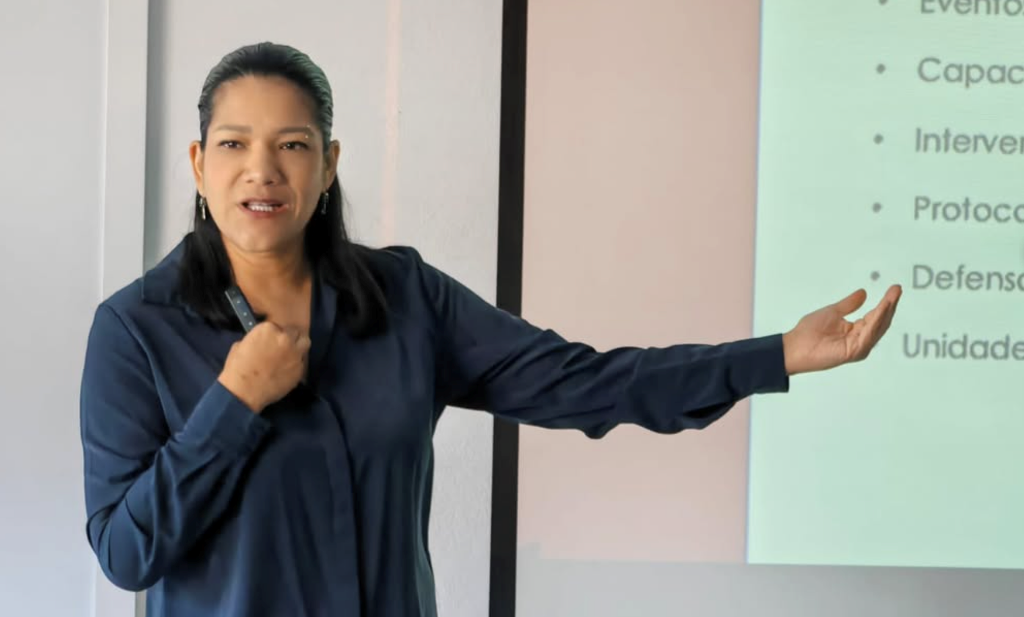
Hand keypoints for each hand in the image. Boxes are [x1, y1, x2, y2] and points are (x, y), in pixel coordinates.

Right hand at [218, 322, 310, 412]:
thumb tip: (260, 342)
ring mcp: (295, 353)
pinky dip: (297, 363)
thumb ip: (255, 339)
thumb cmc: (237, 369)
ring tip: (291, 353)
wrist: (244, 392)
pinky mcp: (300, 369)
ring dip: (299, 345)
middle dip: (288, 338)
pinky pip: (302, 361)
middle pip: (294, 332)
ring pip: (305, 342)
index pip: (277, 326)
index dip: (274, 334)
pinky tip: (288, 369)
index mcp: (268, 329)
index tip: (270, 341)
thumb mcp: (240, 346)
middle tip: (282, 346)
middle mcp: (285, 338)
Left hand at [781, 284, 901, 375]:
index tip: (895, 288)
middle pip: (881, 321)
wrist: (794, 345)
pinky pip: (868, 335)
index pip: (876, 315)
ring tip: (892, 296)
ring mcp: (858, 347)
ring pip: (877, 327)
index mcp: (856, 331)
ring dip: (886, 311)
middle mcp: (860, 340)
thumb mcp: (832, 312)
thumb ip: (849, 304)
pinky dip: (875, 321)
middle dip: (890, 305)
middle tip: (897, 289)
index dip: (886, 302)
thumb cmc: (809, 331)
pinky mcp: (854, 351)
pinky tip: (881, 309)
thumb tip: (864, 293)